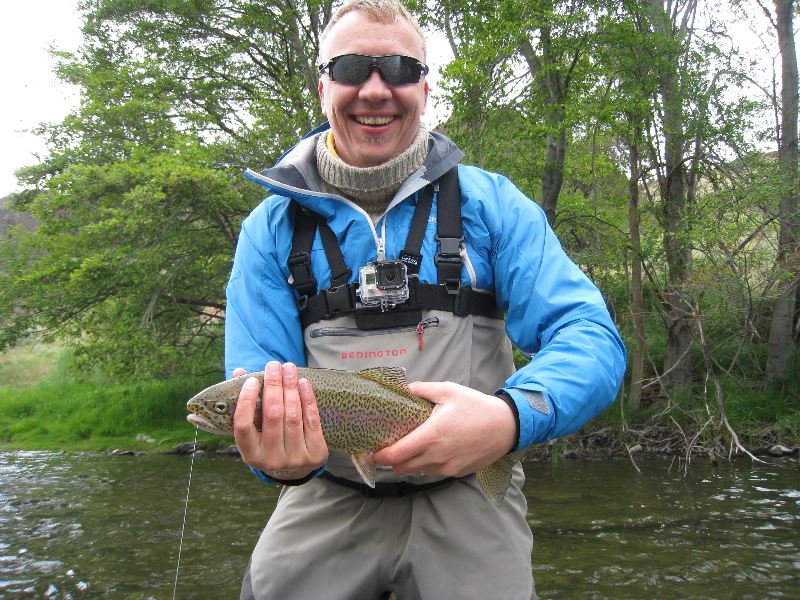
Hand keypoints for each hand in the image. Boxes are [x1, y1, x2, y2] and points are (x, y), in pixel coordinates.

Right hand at [232, 361, 327, 479]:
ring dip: (291, 388)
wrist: (294, 470)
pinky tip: (304, 383)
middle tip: (274, 365)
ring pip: (293, 417)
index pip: (243, 426)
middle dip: (273, 386)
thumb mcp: (254, 430)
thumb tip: (239, 372)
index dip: (246, 401)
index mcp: (250, 454)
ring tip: (289, 368)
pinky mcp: (315, 454)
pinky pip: (312, 421)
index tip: (252, 380)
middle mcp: (271, 459)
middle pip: (272, 416)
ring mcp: (294, 458)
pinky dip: (308, 400)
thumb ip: (244, 402)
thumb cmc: (268, 441)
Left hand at [372, 381, 515, 477]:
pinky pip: (434, 472)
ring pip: (417, 471)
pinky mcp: (457, 472)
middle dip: (392, 460)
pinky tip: (431, 451)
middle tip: (389, 447)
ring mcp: (447, 467)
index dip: (380, 455)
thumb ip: (423, 390)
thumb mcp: (449, 391)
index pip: (396, 454)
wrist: (505, 427)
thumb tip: (405, 389)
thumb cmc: (476, 407)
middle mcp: (437, 456)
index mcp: (431, 436)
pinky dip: (426, 465)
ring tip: (410, 448)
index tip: (373, 451)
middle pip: (402, 467)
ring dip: (409, 463)